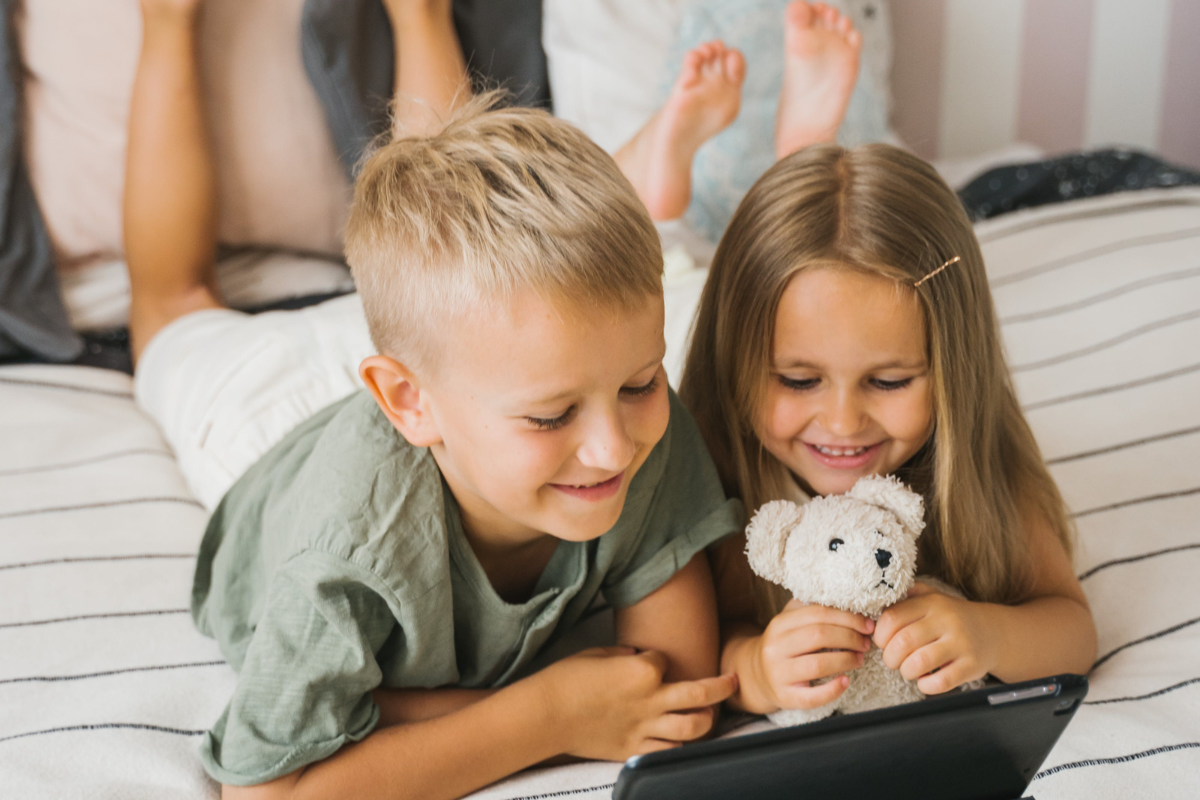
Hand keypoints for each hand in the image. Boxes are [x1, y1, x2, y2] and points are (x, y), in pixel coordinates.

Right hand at [536, 646, 737, 760]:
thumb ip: (625, 656)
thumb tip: (639, 657)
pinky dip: (679, 747)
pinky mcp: (633, 749)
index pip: (665, 660)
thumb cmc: (566, 679)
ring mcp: (644, 727)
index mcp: (641, 670)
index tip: (648, 661)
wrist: (545, 714)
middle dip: (721, 686)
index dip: (658, 659)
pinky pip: (667, 753)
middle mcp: (650, 699)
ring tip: (711, 715)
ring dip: (707, 720)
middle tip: (732, 681)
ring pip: (692, 728)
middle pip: (699, 693)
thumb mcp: (597, 654)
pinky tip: (683, 741)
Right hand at [749, 601, 873, 712]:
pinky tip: (846, 682)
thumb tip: (847, 604)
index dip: (847, 617)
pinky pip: (811, 697)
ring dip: (845, 660)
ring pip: (817, 664)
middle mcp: (775, 647)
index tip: (866, 624)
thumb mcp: (789, 623)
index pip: (817, 613)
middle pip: (818, 636)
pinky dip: (832, 690)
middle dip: (849, 637)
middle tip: (866, 642)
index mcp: (779, 624)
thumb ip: (810, 610)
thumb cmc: (783, 646)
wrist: (756, 676)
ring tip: (859, 659)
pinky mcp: (785, 697)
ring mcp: (778, 673)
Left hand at [874, 583, 995, 693]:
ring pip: (919, 662)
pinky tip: (925, 681)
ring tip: (908, 670)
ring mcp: (961, 643)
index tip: (882, 643)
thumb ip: (907, 595)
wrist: (994, 632)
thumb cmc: (952, 618)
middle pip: (903, 642)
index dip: (880, 635)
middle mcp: (946, 620)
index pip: (892, 617)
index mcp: (931, 603)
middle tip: (892, 660)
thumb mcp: (932, 598)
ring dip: (906, 671)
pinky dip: (926, 686)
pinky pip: (941, 681)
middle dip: (890, 657)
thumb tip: (877, 599)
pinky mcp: (972, 665)